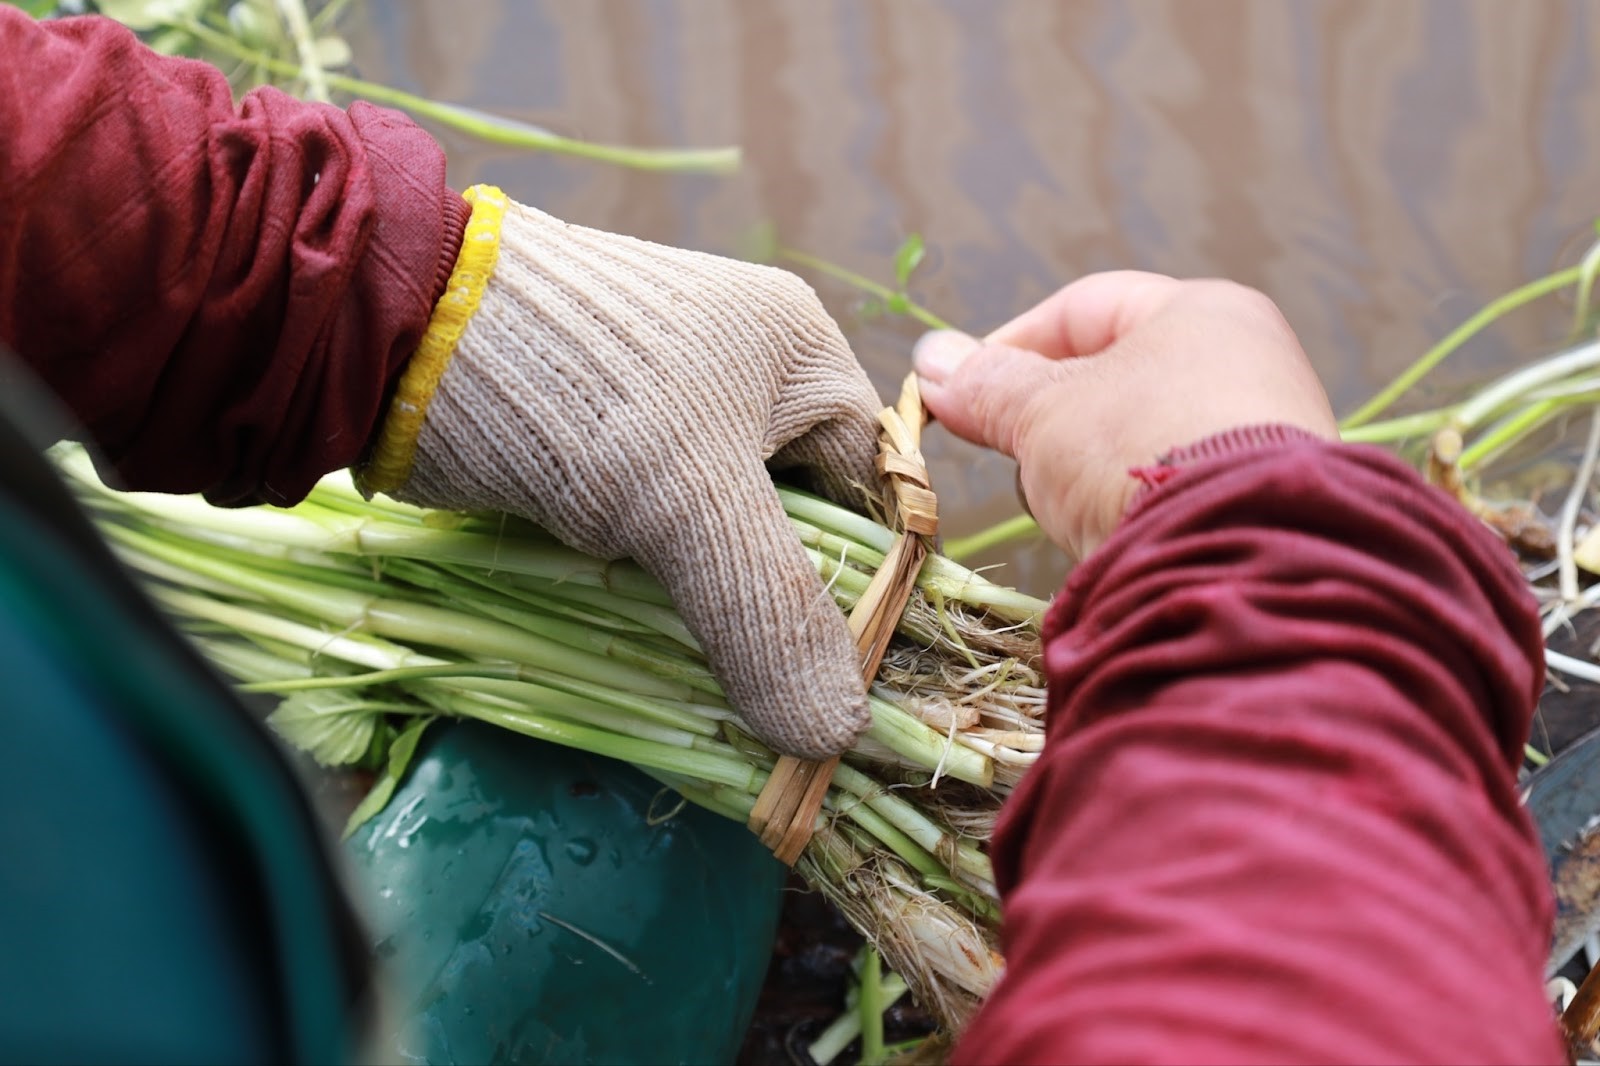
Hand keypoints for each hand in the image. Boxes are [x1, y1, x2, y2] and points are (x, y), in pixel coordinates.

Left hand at [393, 200, 880, 758]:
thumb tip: (836, 733)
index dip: (876, 593)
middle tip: (790, 723)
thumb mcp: (684, 494)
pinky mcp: (600, 470)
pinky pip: (657, 557)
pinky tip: (657, 671)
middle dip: (789, 623)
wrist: (387, 328)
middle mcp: (745, 389)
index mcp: (797, 357)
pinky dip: (657, 613)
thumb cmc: (564, 380)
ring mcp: (667, 430)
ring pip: (722, 554)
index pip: (874, 496)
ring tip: (727, 715)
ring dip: (718, 628)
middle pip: (799, 533)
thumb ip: (767, 609)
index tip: (863, 694)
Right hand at [913, 272, 1337, 560]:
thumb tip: (931, 360)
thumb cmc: (1139, 449)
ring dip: (1088, 469)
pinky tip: (1109, 535)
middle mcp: (1246, 360)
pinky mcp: (1265, 501)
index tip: (960, 393)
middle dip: (1050, 419)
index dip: (1009, 348)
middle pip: (1113, 378)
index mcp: (1201, 310)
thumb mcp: (1044, 411)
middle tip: (1013, 456)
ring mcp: (1266, 434)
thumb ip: (988, 386)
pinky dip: (1131, 505)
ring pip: (1140, 439)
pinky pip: (1173, 489)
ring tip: (1067, 506)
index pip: (1082, 310)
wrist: (1242, 553)